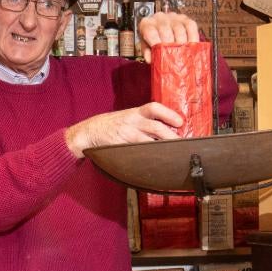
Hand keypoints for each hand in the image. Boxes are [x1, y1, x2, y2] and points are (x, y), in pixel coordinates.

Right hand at [65, 102, 183, 157]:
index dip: (168, 114)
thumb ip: (144, 121)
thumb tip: (166, 130)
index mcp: (134, 113)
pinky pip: (137, 153)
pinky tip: (155, 162)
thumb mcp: (127, 117)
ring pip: (148, 142)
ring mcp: (126, 135)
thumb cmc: (112, 124)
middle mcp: (131, 122)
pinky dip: (147, 158)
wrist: (90, 131)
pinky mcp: (120, 147)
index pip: (154, 108)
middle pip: (155, 127)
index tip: (180, 122)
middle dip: (170, 136)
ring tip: (173, 154)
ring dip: (162, 149)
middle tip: (181, 144)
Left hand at [137, 10, 201, 61]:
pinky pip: (191, 26)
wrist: (161, 30)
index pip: (150, 31)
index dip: (156, 43)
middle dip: (170, 45)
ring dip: (181, 44)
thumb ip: (147, 52)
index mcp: (147, 24)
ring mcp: (173, 17)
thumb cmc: (153, 40)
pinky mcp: (185, 18)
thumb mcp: (147, 46)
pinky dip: (192, 38)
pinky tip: (191, 46)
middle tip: (174, 58)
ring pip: (179, 29)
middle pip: (165, 30)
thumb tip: (150, 59)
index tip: (161, 54)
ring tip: (182, 55)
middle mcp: (159, 17)